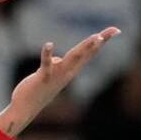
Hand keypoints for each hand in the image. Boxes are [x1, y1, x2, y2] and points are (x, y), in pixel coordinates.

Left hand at [3, 27, 120, 135]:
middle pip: (85, 53)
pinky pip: (46, 64)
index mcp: (70, 71)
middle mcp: (67, 73)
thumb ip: (56, 66)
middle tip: (112, 31)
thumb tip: (58, 59)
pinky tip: (49, 44)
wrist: (26, 108)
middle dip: (98, 41)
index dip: (101, 41)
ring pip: (73, 58)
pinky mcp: (43, 77)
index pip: (88, 53)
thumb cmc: (37, 91)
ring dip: (84, 48)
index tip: (114, 30)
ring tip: (95, 37)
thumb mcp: (50, 74)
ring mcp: (56, 75)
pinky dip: (47, 54)